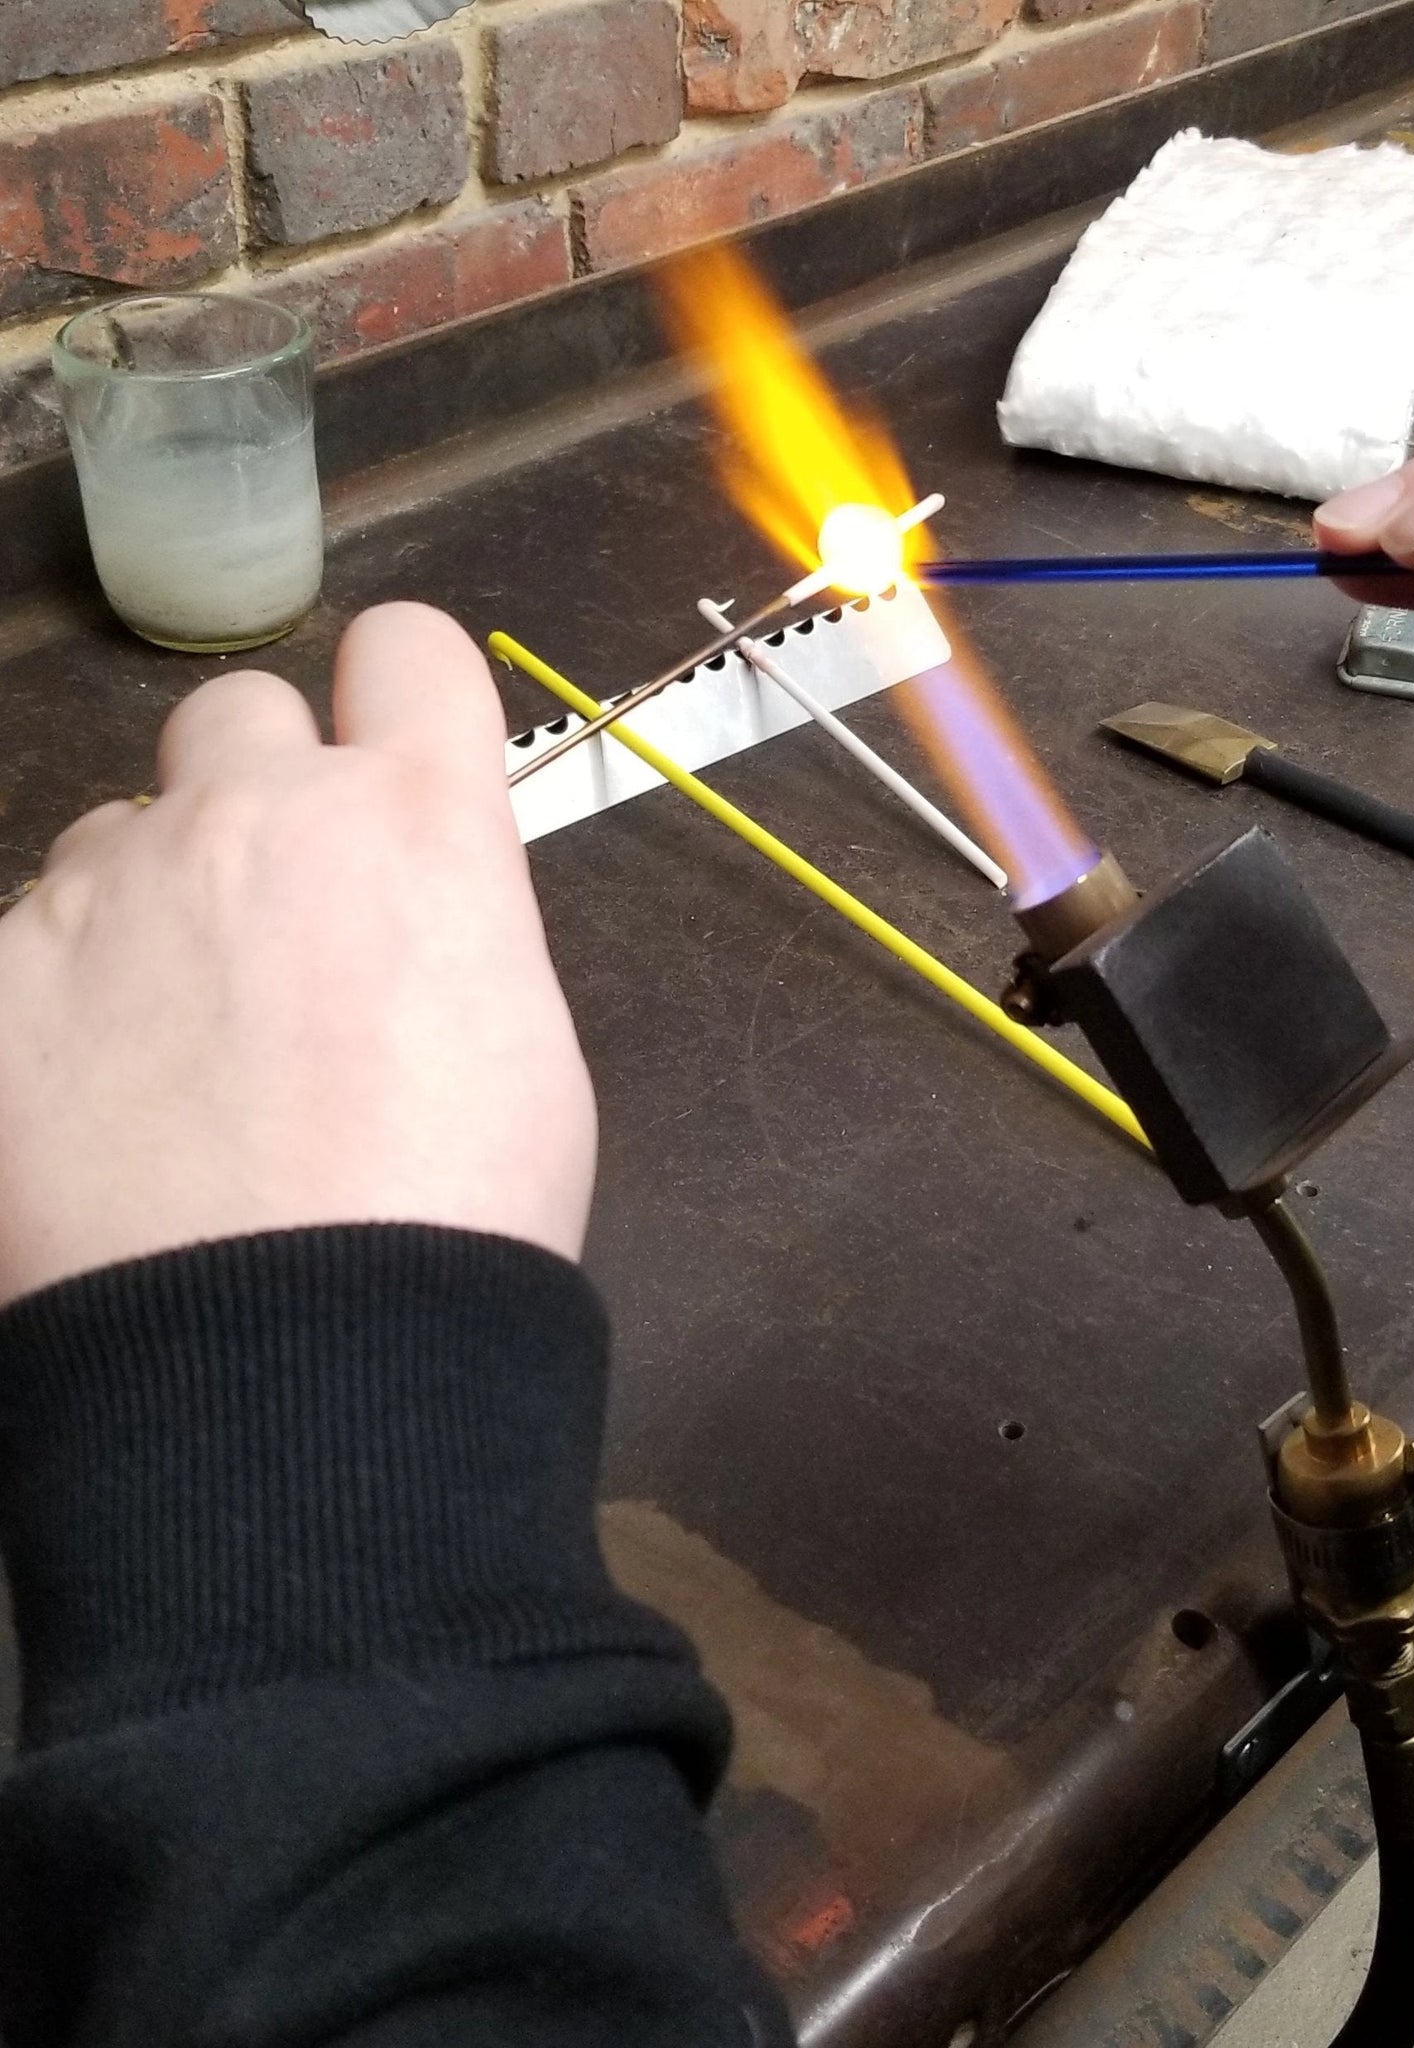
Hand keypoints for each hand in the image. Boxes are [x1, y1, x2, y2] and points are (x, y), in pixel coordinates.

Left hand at [0, 604, 595, 1307]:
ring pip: (118, 830)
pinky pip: (32, 940)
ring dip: (154, 898)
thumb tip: (392, 913)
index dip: (403, 696)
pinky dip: (66, 1002)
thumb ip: (447, 918)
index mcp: (416, 820)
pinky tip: (106, 1112)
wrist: (301, 1351)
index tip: (397, 758)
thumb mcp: (517, 1031)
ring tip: (177, 1050)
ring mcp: (106, 887)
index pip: (407, 648)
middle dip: (263, 790)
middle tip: (280, 922)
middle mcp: (254, 813)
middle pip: (240, 710)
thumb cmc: (459, 1206)